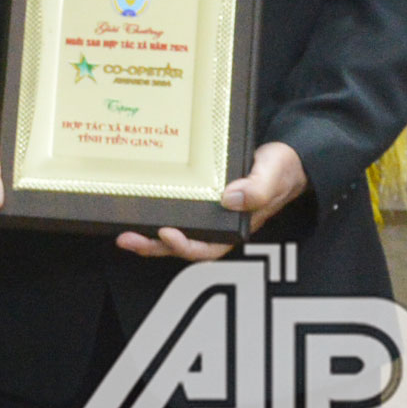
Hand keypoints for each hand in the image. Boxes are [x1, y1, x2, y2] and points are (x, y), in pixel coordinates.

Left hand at [115, 141, 307, 260]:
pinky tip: (135, 210)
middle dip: (154, 246)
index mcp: (236, 226)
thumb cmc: (281, 169)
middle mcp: (218, 225)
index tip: (168, 234)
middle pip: (183, 244)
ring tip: (123, 232)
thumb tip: (230, 199)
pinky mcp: (199, 201)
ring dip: (148, 236)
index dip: (186, 246)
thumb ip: (258, 188)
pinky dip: (155, 215)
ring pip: (174, 232)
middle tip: (127, 238)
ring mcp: (207, 214)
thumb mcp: (274, 174)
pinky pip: (175, 212)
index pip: (209, 246)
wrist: (284, 160)